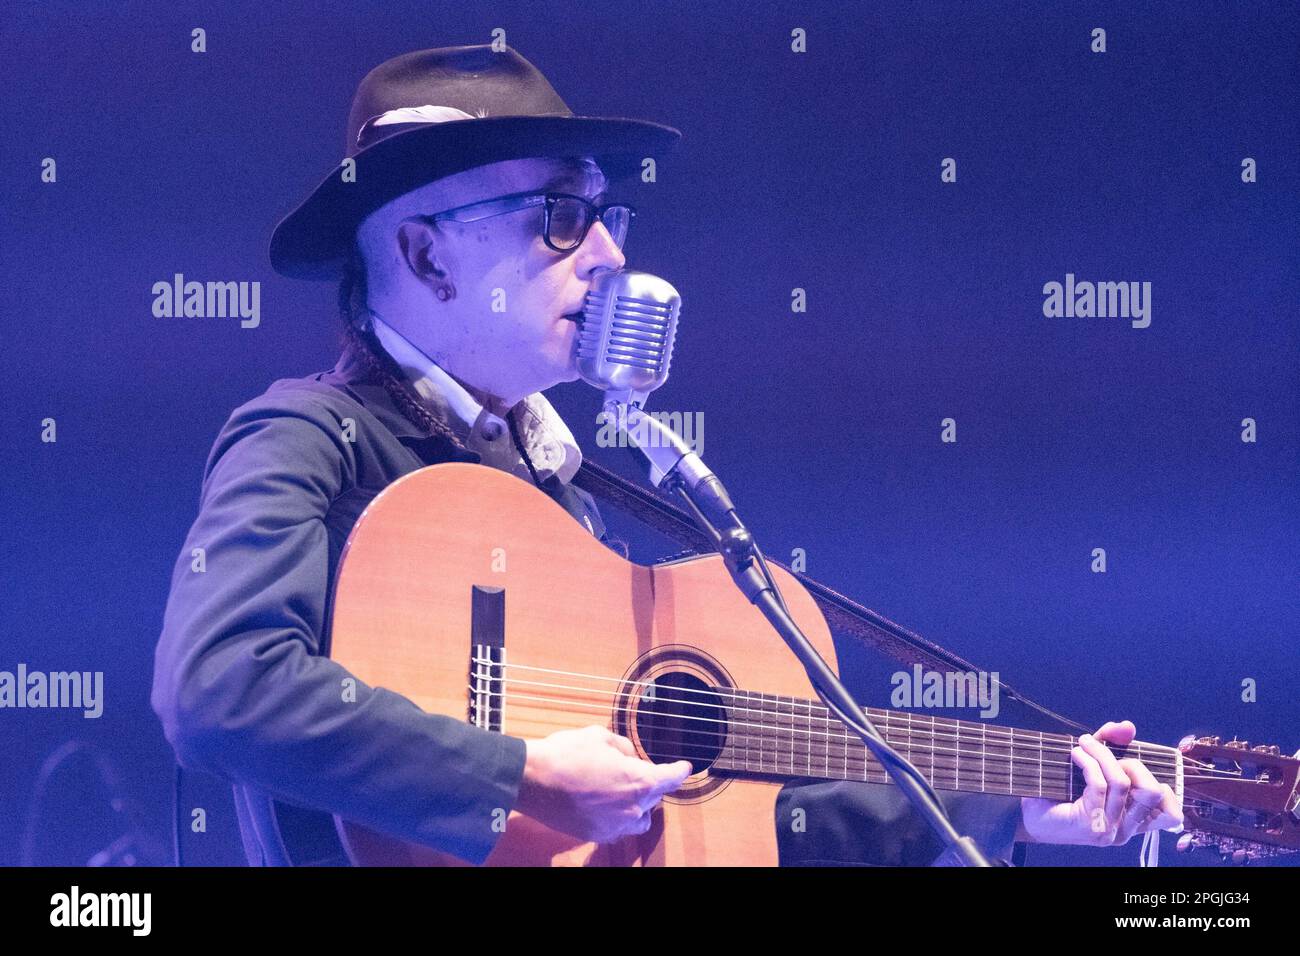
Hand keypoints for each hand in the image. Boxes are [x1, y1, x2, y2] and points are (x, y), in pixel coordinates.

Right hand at [515, 725, 692, 843]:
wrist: (533, 780)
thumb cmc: (566, 754)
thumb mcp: (600, 736)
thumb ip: (624, 748)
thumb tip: (629, 757)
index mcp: (639, 781)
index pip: (670, 778)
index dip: (680, 771)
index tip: (685, 767)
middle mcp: (632, 808)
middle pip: (654, 798)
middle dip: (650, 784)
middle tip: (636, 771)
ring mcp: (614, 825)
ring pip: (639, 819)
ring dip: (638, 806)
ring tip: (624, 793)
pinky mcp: (595, 834)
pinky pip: (616, 828)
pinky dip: (616, 817)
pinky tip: (603, 804)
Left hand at [1018, 720, 1182, 846]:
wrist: (1029, 815)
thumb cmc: (1060, 792)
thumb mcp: (1092, 766)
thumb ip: (1110, 745)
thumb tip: (1127, 726)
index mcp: (1134, 822)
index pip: (1171, 814)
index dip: (1166, 788)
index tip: (1134, 766)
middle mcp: (1127, 829)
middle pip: (1152, 791)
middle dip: (1132, 763)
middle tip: (1105, 752)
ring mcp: (1109, 829)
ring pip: (1123, 783)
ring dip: (1103, 754)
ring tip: (1084, 744)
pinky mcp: (1090, 823)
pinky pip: (1099, 783)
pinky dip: (1088, 761)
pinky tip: (1075, 754)